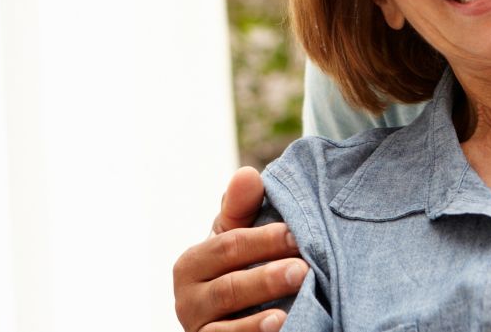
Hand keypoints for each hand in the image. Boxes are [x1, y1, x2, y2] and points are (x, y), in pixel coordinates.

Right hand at [173, 167, 308, 331]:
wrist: (233, 316)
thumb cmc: (239, 266)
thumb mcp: (238, 236)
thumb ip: (242, 208)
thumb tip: (248, 174)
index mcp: (192, 263)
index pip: (227, 247)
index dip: (263, 240)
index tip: (296, 234)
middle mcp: (187, 299)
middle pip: (229, 286)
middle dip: (267, 276)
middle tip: (303, 268)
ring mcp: (198, 329)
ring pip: (228, 322)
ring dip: (263, 312)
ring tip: (294, 300)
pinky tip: (282, 326)